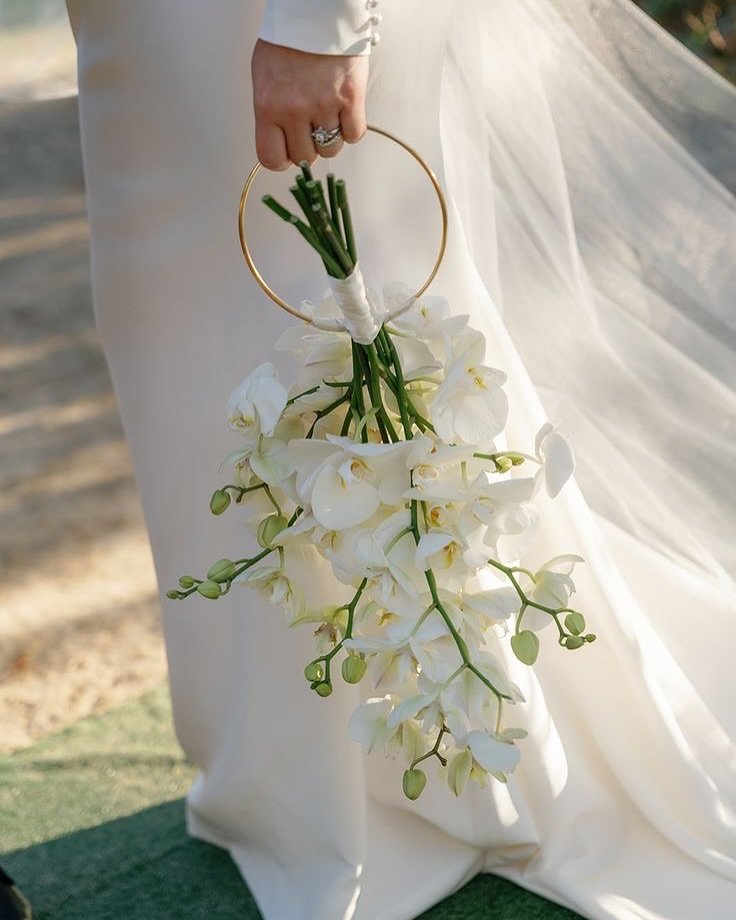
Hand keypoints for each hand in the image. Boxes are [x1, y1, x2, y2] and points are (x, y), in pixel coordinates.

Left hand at [251, 38, 368, 170]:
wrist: (315, 13)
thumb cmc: (288, 42)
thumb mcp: (264, 78)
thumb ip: (270, 113)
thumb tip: (281, 142)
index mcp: (267, 106)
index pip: (271, 158)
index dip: (282, 159)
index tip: (288, 151)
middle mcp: (294, 110)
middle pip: (305, 157)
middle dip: (308, 146)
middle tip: (310, 126)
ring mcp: (324, 105)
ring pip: (331, 149)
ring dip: (330, 137)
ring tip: (327, 114)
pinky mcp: (350, 99)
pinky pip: (354, 134)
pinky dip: (351, 127)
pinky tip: (344, 110)